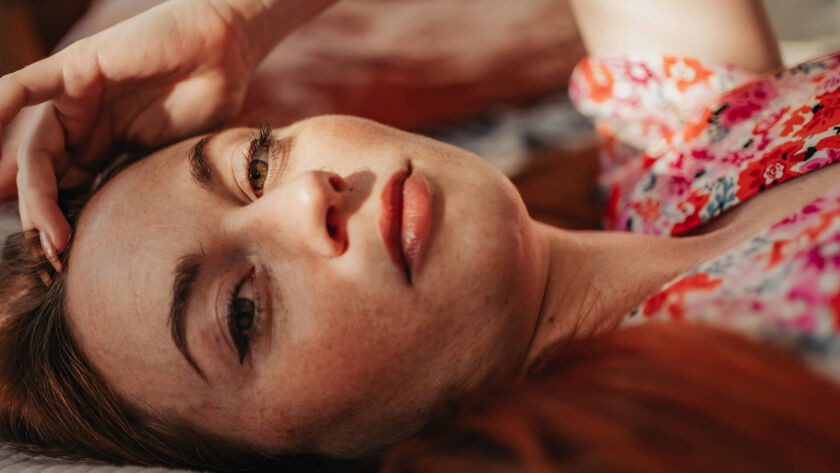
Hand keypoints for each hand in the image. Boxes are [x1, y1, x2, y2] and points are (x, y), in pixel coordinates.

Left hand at [0, 0, 255, 263]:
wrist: (225, 53)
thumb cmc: (210, 102)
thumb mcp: (172, 160)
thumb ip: (141, 187)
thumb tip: (132, 241)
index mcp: (103, 147)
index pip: (68, 191)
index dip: (61, 227)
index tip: (68, 265)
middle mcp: (83, 124)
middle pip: (46, 177)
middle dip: (43, 219)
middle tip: (55, 256)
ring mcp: (75, 97)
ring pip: (35, 150)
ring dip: (34, 193)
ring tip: (46, 230)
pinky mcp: (73, 69)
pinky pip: (20, 90)